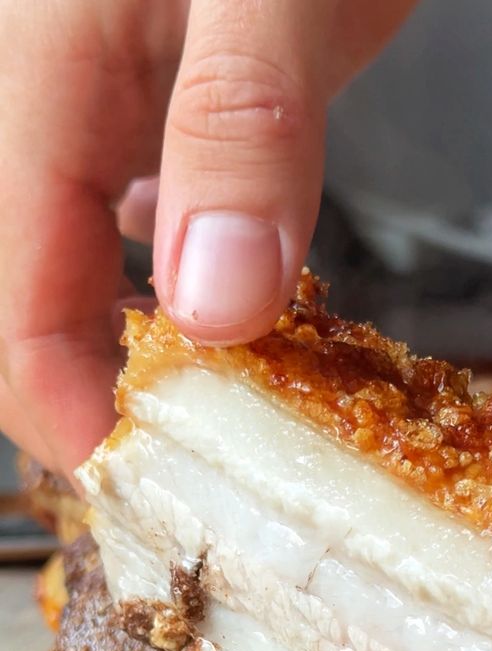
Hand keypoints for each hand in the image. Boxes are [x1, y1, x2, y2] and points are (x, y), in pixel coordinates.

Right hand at [0, 0, 414, 476]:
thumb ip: (240, 133)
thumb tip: (215, 304)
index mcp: (44, 85)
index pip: (19, 306)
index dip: (76, 417)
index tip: (154, 493)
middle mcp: (56, 110)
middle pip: (38, 306)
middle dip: (98, 404)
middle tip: (190, 482)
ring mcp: (104, 110)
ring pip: (84, 275)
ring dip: (142, 358)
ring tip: (219, 423)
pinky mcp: (162, 110)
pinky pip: (142, 230)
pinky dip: (186, 294)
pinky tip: (240, 317)